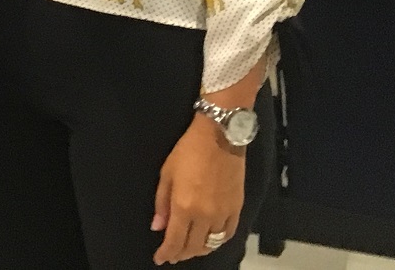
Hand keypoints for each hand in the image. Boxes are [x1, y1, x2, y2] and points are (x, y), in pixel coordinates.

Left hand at [152, 115, 244, 262]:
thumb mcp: (166, 173)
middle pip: (193, 246)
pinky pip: (227, 234)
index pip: (174, 241)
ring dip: (198, 250)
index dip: (166, 253)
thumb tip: (158, 227)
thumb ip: (161, 203)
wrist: (220, 137)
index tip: (159, 259)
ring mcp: (223, 214)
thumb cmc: (188, 151)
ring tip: (189, 249)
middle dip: (180, 254)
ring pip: (211, 244)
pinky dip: (217, 241)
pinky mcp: (237, 208)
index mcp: (184, 207)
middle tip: (172, 255)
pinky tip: (210, 240)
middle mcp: (204, 216)